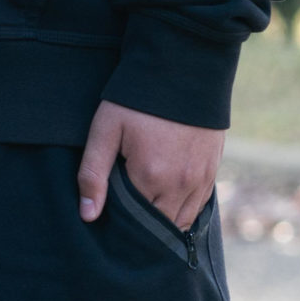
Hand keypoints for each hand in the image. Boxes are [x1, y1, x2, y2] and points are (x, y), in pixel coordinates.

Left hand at [78, 100, 223, 229]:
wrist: (180, 72)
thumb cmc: (135, 101)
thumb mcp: (105, 131)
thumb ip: (93, 174)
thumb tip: (88, 216)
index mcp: (152, 177)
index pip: (136, 222)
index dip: (121, 224)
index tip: (108, 219)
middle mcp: (182, 185)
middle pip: (160, 226)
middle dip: (142, 228)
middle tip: (122, 218)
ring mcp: (200, 180)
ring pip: (182, 222)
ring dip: (163, 223)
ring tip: (141, 215)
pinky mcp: (211, 172)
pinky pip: (198, 207)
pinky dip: (181, 211)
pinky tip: (163, 204)